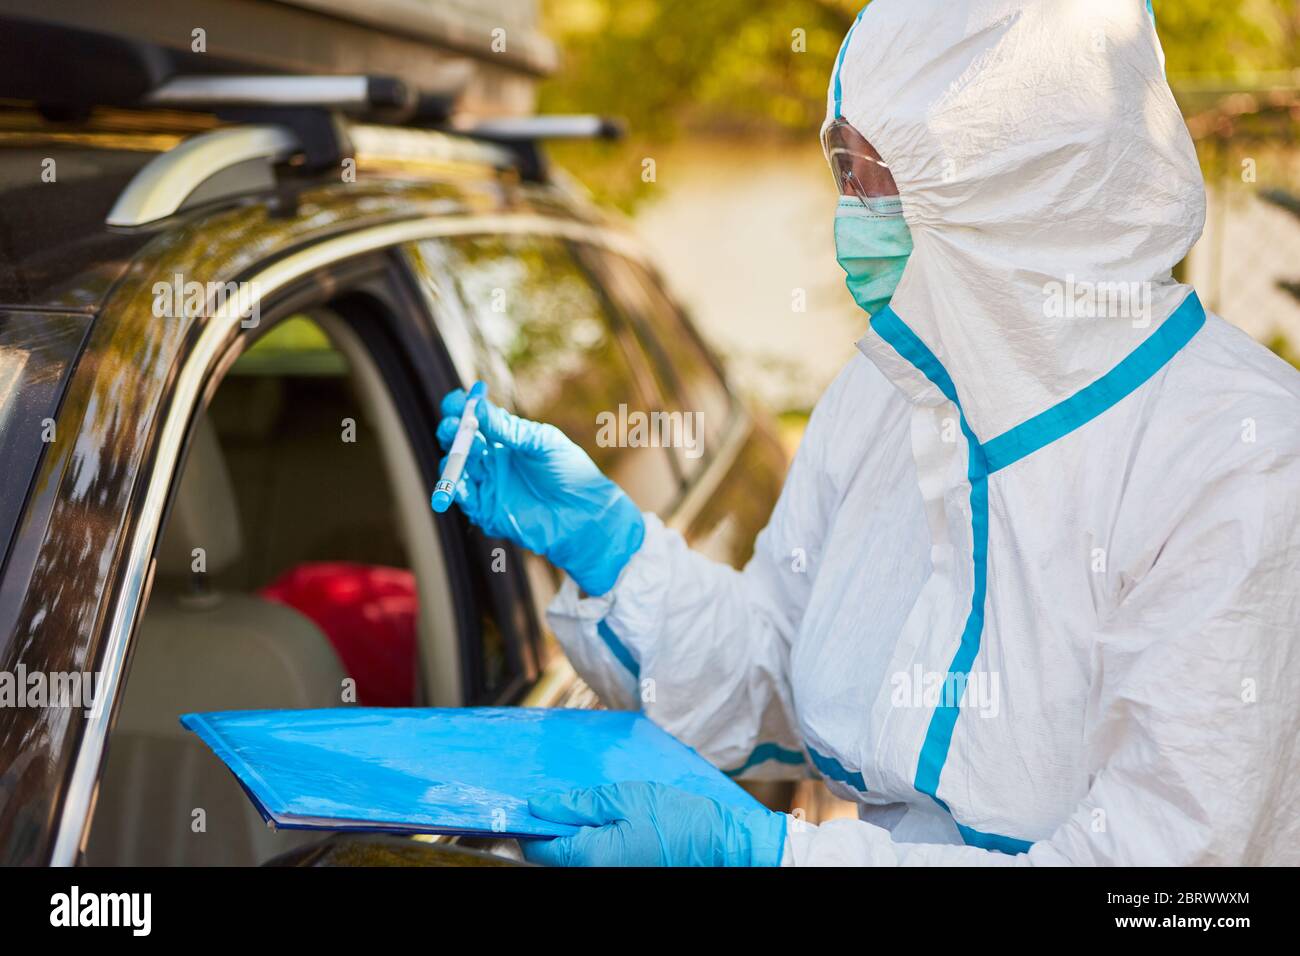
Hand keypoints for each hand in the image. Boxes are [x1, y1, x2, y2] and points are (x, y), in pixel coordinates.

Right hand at [436, 388, 644, 595]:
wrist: (584, 512)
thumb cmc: (569, 472)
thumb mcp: (543, 443)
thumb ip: (510, 429)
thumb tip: (480, 408)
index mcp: (504, 437)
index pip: (473, 418)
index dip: (461, 408)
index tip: (458, 401)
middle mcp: (490, 459)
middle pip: (458, 440)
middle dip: (451, 430)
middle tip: (454, 425)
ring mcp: (487, 484)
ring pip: (455, 467)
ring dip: (452, 457)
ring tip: (462, 449)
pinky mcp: (486, 510)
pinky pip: (463, 498)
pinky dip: (454, 488)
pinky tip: (458, 479)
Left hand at [521, 781, 787, 866]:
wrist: (719, 845)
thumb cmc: (677, 819)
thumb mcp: (625, 798)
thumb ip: (578, 803)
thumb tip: (539, 805)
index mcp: (590, 857)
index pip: (539, 849)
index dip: (531, 825)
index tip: (530, 805)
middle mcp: (595, 875)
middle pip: (554, 857)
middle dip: (554, 829)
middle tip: (569, 802)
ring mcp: (609, 877)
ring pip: (574, 858)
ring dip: (574, 835)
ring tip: (595, 811)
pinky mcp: (622, 873)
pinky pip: (594, 860)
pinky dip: (592, 842)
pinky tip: (608, 824)